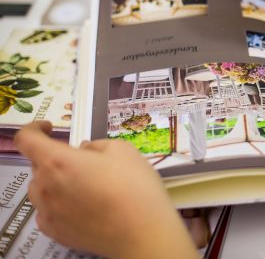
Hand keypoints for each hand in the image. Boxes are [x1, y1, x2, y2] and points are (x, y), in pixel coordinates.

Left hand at [15, 121, 197, 258]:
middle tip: (84, 162)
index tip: (50, 128)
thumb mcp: (122, 150)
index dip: (34, 129)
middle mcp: (45, 186)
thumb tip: (84, 151)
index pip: (27, 139)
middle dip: (56, 158)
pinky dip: (57, 203)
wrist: (142, 231)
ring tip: (83, 185)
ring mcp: (47, 212)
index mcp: (58, 161)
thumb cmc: (134, 185)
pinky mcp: (55, 232)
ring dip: (54, 181)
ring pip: (40, 189)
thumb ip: (96, 145)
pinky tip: (81, 206)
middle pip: (38, 165)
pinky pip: (47, 211)